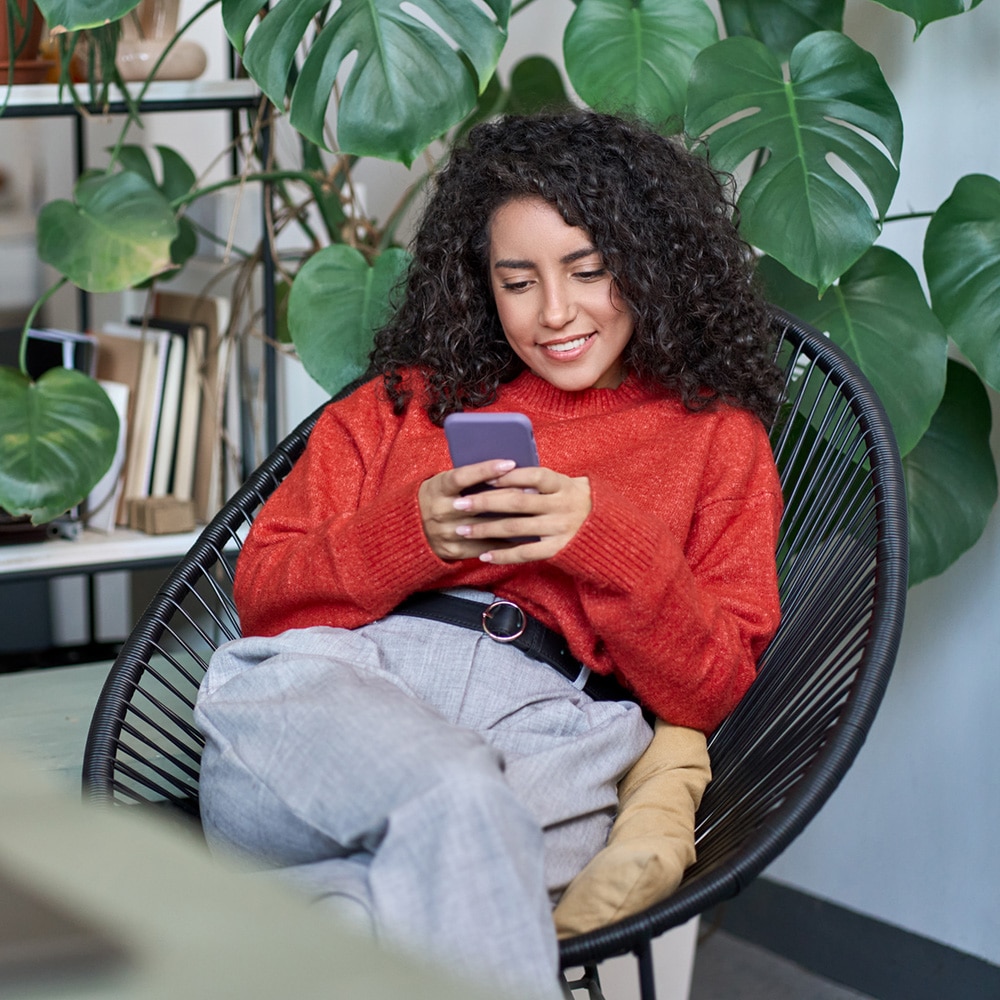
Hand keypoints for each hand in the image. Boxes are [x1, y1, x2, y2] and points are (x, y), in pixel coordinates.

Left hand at [419, 460, 590, 562]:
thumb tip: (500, 472)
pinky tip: (484, 554)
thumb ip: (538, 481)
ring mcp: (559, 528)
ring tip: (463, 529)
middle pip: (517, 502)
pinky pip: (525, 553)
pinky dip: (503, 554)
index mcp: (562, 485)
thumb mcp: (564, 484)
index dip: (507, 476)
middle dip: (484, 503)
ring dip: (485, 529)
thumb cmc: (575, 500)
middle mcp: (561, 506)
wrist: (607, 528)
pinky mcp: (558, 549)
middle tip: (459, 504)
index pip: (532, 476)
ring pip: (515, 528)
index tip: (483, 477)